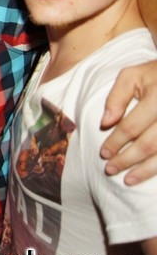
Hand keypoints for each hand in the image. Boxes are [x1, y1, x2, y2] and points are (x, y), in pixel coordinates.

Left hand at [99, 60, 156, 183]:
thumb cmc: (156, 74)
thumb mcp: (132, 76)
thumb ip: (116, 97)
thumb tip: (105, 123)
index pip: (132, 127)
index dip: (116, 142)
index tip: (103, 153)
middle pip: (149, 144)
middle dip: (127, 160)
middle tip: (110, 169)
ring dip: (146, 170)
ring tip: (128, 180)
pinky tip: (150, 174)